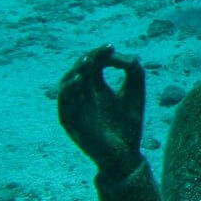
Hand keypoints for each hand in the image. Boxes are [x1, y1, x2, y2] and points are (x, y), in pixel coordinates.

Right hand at [58, 44, 145, 178]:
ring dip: (76, 71)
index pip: (92, 64)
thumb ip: (134, 72)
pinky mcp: (71, 122)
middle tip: (102, 53)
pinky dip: (68, 90)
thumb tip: (127, 56)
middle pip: (79, 70)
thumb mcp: (136, 93)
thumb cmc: (130, 124)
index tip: (111, 47)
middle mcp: (82, 94)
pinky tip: (79, 80)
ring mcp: (75, 108)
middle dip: (89, 59)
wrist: (126, 153)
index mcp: (95, 86)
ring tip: (88, 61)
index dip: (100, 54)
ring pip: (67, 84)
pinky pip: (64, 104)